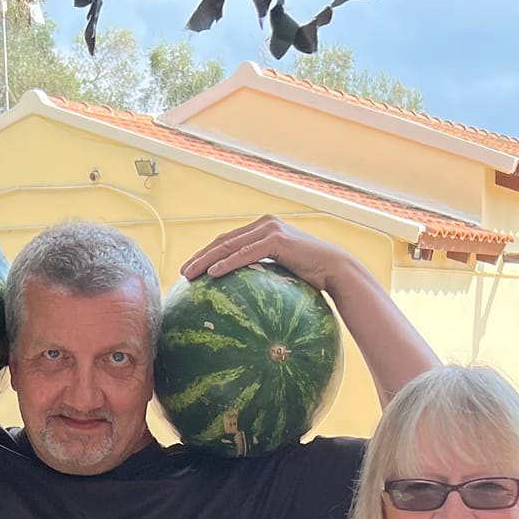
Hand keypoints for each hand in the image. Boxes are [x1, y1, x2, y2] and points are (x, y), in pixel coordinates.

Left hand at [181, 215, 349, 292]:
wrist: (335, 269)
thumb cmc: (311, 277)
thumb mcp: (282, 272)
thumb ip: (264, 273)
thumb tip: (248, 294)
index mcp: (263, 228)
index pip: (229, 240)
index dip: (208, 253)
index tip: (192, 268)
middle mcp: (264, 224)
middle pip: (224, 240)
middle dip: (201, 256)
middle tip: (183, 273)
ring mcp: (270, 230)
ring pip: (230, 245)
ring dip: (206, 260)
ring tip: (189, 274)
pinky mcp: (276, 241)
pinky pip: (245, 254)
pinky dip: (227, 263)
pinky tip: (212, 274)